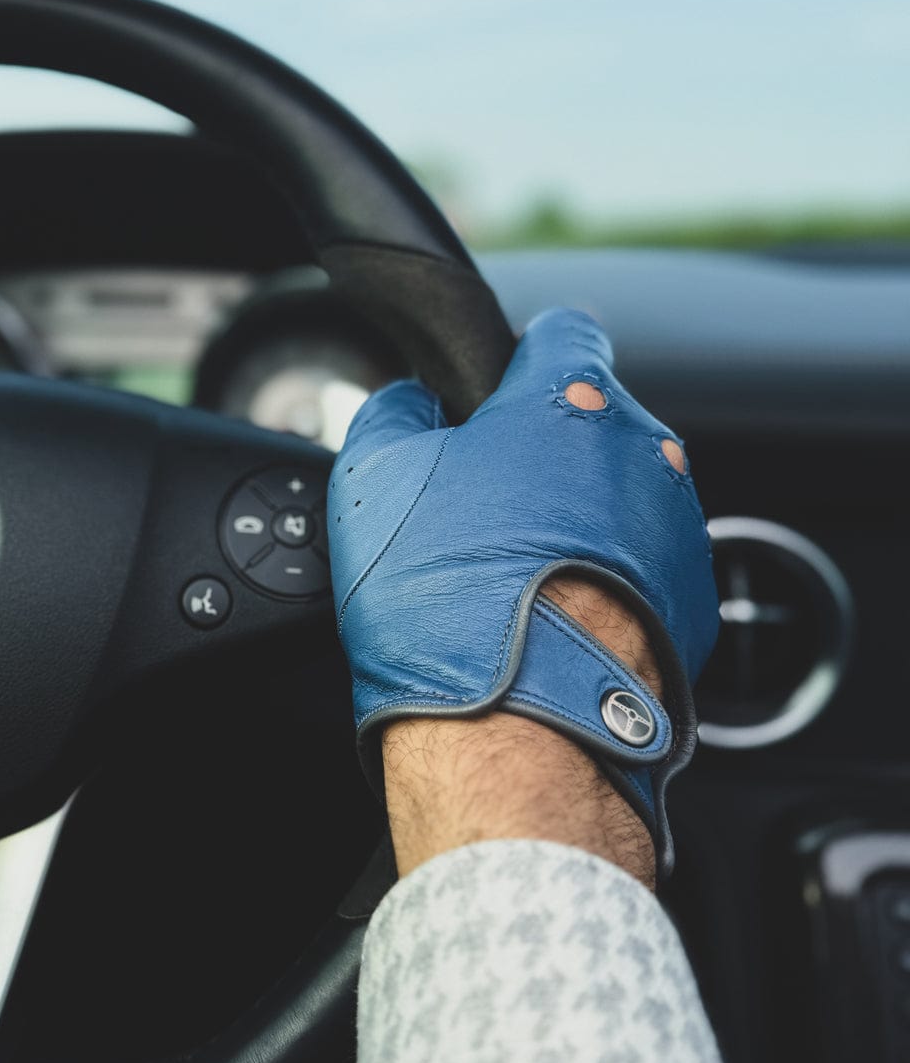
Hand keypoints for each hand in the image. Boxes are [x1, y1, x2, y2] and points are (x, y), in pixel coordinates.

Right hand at [327, 308, 718, 877]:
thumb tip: (407, 403)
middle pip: (591, 422)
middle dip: (543, 450)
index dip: (518, 357)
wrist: (519, 730)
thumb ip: (390, 412)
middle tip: (483, 505)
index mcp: (568, 402)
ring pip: (620, 497)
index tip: (495, 392)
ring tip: (514, 576)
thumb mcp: (373, 479)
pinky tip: (553, 617)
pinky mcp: (689, 601)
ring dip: (576, 518)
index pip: (560, 332)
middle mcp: (641, 453)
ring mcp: (676, 528)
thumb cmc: (446, 600)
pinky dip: (606, 580)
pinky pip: (642, 566)